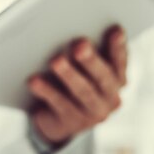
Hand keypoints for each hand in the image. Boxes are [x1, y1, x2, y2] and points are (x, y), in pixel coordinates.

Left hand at [28, 26, 127, 144]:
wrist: (55, 118)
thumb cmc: (70, 81)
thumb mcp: (80, 66)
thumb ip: (82, 51)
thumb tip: (71, 30)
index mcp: (116, 78)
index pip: (120, 61)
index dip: (118, 47)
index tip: (116, 30)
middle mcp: (109, 97)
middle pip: (102, 77)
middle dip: (91, 60)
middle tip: (80, 44)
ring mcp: (91, 113)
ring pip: (82, 92)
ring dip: (69, 75)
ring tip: (56, 60)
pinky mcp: (70, 123)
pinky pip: (58, 104)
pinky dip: (46, 90)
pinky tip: (34, 80)